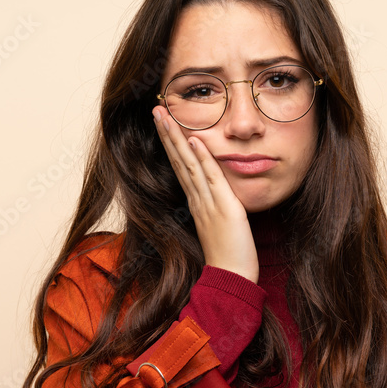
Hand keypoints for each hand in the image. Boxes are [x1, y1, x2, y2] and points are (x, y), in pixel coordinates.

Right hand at [152, 105, 258, 283]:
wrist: (231, 278)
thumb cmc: (229, 255)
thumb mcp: (221, 224)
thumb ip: (217, 207)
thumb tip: (219, 195)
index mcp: (197, 201)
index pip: (181, 166)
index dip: (172, 143)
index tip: (164, 123)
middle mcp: (198, 199)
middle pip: (178, 160)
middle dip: (166, 133)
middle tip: (155, 109)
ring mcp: (208, 202)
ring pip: (188, 164)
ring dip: (177, 138)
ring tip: (165, 115)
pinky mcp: (223, 207)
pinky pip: (211, 178)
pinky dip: (202, 158)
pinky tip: (195, 139)